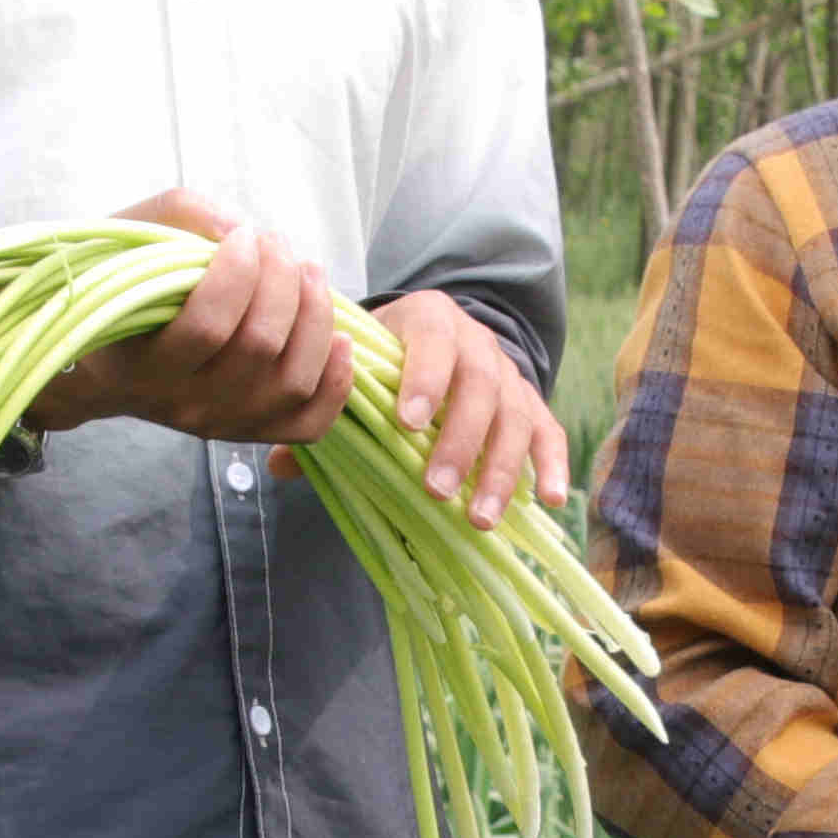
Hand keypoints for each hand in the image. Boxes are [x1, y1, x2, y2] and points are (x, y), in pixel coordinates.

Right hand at [28, 189, 358, 449]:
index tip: (243, 235)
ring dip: (315, 318)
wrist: (108, 365)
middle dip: (282, 281)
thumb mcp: (131, 237)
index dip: (239, 273)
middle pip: (260, 347)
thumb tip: (238, 228)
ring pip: (292, 382)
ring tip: (309, 274)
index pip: (208, 326)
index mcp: (142, 364)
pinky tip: (339, 339)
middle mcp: (183, 404)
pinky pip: (309, 423)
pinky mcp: (253, 433)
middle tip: (276, 244)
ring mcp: (222, 424)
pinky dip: (336, 381)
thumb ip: (180, 216)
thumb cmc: (124, 291)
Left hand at [345, 287, 570, 529]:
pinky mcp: (529, 403)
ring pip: (515, 416)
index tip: (408, 423)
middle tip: (438, 489)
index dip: (424, 379)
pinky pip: (548, 431)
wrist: (429, 334)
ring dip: (500, 469)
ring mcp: (509, 373)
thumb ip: (329, 402)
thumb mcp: (356, 360)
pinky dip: (552, 465)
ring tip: (480, 518)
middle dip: (461, 441)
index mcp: (429, 318)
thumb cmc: (383, 357)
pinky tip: (550, 499)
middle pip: (480, 385)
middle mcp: (476, 341)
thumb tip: (285, 462)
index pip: (433, 342)